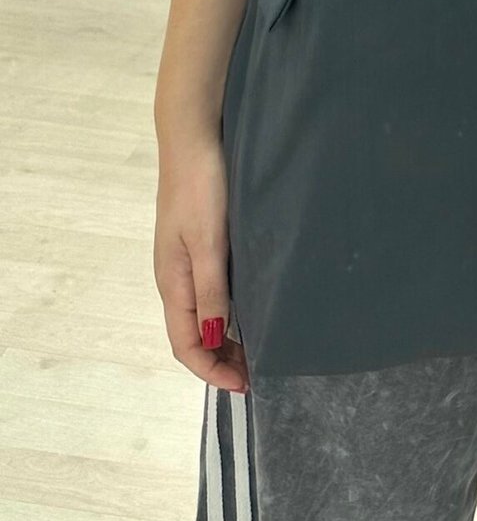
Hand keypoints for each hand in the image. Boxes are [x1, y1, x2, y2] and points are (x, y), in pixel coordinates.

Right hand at [154, 130, 249, 392]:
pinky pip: (211, 287)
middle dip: (220, 358)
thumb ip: (210, 289)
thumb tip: (211, 338)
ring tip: (259, 346)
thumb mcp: (209, 241)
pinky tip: (252, 302)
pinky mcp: (201, 238)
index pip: (185, 344)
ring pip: (203, 311)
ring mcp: (187, 257)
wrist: (194, 135)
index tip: (245, 386)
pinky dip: (228, 307)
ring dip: (225, 335)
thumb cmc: (202, 187)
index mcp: (172, 282)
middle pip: (193, 332)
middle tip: (258, 371)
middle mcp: (176, 276)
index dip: (211, 370)